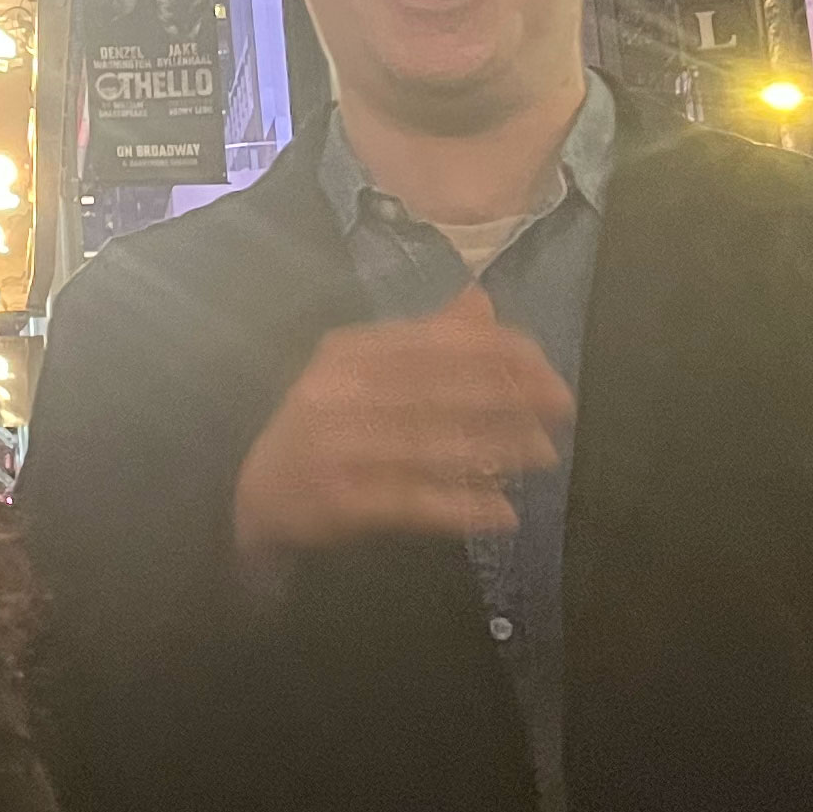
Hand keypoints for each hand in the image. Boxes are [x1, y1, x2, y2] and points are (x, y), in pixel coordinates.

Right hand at [232, 284, 571, 567]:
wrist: (252, 496)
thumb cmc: (323, 428)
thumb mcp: (362, 374)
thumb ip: (423, 341)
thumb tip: (481, 298)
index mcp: (348, 353)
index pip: (433, 342)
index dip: (495, 351)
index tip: (546, 367)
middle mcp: (337, 393)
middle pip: (437, 389)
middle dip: (507, 396)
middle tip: (561, 408)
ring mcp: (334, 447)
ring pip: (430, 444)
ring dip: (494, 449)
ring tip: (544, 455)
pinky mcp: (336, 501)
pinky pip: (412, 502)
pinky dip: (461, 508)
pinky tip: (502, 513)